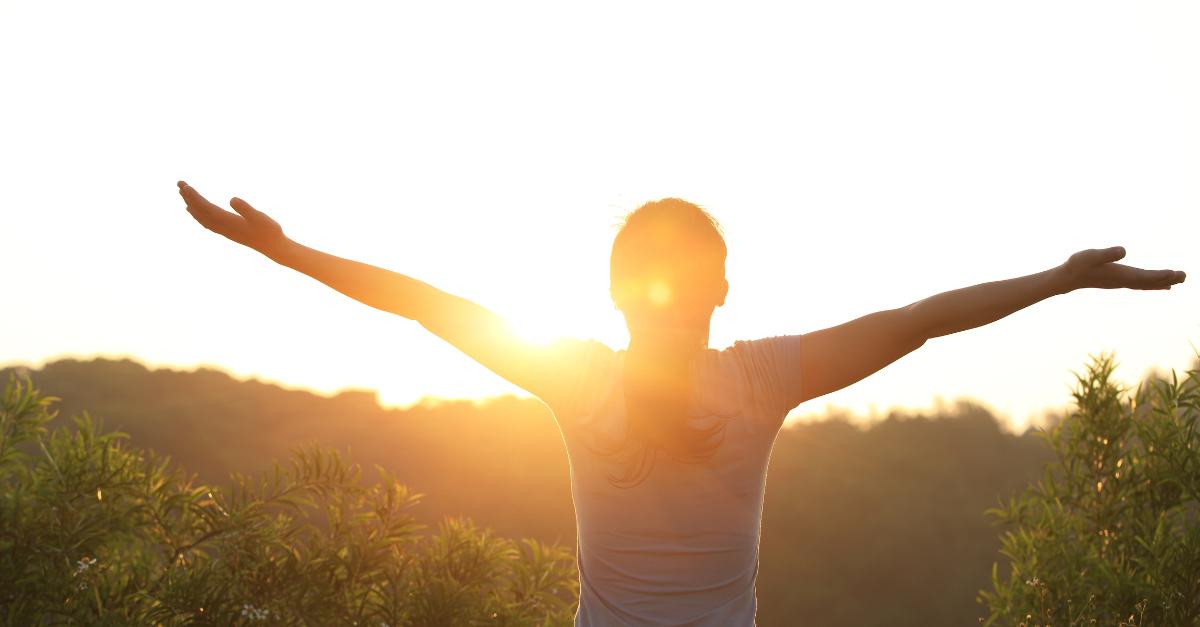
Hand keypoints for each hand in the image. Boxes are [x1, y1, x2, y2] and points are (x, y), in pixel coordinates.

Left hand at [177, 181, 288, 256]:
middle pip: (200, 211)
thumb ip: (246, 208)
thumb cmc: (269, 231)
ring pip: (202, 217)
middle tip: (179, 183)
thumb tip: (231, 199)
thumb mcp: (260, 217)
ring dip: (191, 205)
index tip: (185, 186)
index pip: (206, 208)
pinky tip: (194, 211)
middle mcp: (223, 227)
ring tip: (183, 194)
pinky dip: (198, 215)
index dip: (195, 197)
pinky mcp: (228, 231)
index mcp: (228, 222)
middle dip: (189, 197)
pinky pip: (207, 222)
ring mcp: (224, 230)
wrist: (274, 247)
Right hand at [1057, 246, 1185, 292]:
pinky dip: (1153, 284)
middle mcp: (1123, 280)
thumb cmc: (1077, 265)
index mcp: (1119, 274)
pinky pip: (1141, 284)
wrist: (1066, 278)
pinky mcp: (1119, 281)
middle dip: (1167, 279)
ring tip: (1177, 281)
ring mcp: (1121, 282)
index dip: (1160, 276)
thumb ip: (1107, 253)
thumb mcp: (1091, 255)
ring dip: (1162, 282)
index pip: (1144, 276)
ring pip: (1146, 284)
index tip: (1176, 274)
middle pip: (1149, 282)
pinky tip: (1161, 285)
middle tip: (1185, 276)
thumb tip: (1124, 250)